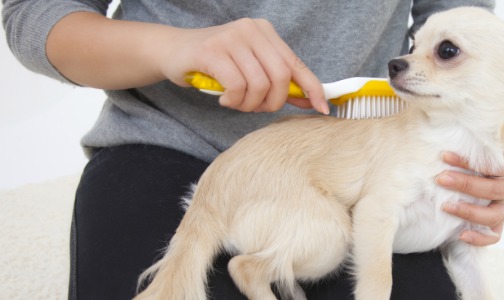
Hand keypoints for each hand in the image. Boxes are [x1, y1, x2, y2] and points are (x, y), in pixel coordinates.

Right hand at [160, 18, 328, 113]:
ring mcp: (231, 38)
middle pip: (281, 77)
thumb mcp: (250, 68)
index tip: (323, 108)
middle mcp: (252, 30)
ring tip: (237, 103)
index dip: (313, 88)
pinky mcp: (212, 50)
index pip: (297, 64)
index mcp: (266, 32)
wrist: (172, 52)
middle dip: (273, 102)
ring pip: (259, 84)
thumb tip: (309, 99)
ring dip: (249, 105)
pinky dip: (233, 100)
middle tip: (256, 108)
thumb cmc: (215, 64)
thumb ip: (277, 81)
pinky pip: (237, 85)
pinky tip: (225, 99)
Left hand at [436, 133, 503, 245]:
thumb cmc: (488, 150)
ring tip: (445, 206)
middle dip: (465, 185)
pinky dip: (479, 238)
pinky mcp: (503, 223)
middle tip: (440, 179)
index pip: (497, 164)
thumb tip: (491, 110)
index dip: (470, 161)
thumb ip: (492, 130)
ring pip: (493, 216)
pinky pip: (495, 236)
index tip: (444, 156)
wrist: (495, 169)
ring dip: (468, 212)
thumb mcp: (492, 138)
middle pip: (494, 190)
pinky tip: (461, 235)